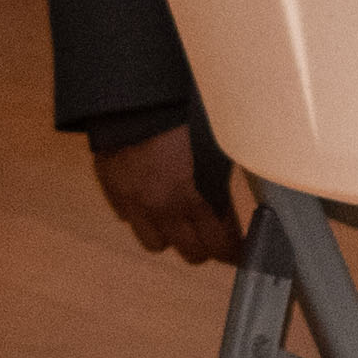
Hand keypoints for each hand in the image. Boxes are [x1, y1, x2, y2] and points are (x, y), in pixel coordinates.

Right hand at [91, 122, 244, 266]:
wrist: (134, 103)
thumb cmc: (182, 119)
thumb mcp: (216, 151)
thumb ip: (220, 185)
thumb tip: (229, 206)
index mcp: (194, 197)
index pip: (221, 244)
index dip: (235, 251)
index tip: (243, 253)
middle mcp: (164, 209)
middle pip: (191, 253)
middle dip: (207, 248)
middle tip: (217, 238)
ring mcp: (136, 206)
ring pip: (156, 245)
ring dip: (171, 236)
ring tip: (181, 220)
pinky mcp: (115, 196)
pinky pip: (131, 220)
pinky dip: (144, 216)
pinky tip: (153, 200)